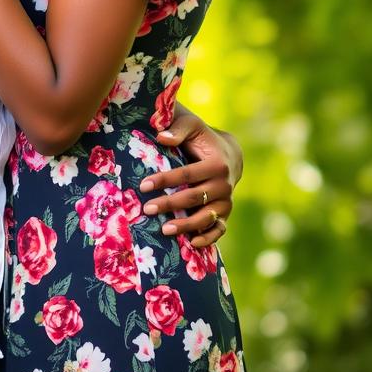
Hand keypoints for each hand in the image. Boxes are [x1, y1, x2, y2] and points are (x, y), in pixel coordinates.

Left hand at [139, 103, 242, 248]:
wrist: (228, 154)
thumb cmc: (202, 139)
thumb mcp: (192, 127)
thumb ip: (178, 129)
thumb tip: (161, 137)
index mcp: (217, 164)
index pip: (187, 174)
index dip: (165, 180)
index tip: (143, 186)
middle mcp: (225, 185)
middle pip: (194, 198)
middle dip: (169, 204)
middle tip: (146, 209)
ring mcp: (226, 202)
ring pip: (206, 217)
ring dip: (186, 226)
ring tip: (164, 230)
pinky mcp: (225, 214)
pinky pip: (219, 229)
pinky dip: (208, 238)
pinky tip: (192, 244)